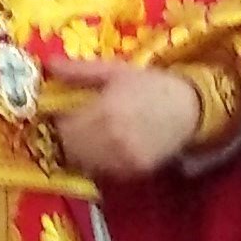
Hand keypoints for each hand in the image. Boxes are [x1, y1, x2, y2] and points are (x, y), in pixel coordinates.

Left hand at [46, 57, 202, 180]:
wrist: (191, 109)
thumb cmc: (151, 85)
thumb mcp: (115, 71)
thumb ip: (80, 71)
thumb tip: (49, 66)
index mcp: (104, 112)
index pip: (61, 127)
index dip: (54, 120)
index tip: (58, 112)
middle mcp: (111, 141)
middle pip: (68, 149)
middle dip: (64, 136)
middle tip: (72, 124)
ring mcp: (122, 161)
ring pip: (82, 163)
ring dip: (78, 151)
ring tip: (89, 133)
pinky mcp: (132, 174)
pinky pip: (101, 171)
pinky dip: (97, 161)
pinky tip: (107, 145)